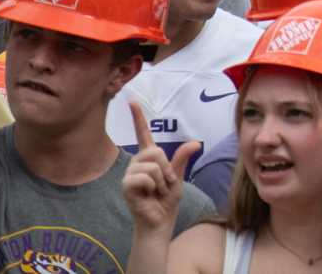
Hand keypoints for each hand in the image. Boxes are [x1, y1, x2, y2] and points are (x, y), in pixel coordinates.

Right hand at [121, 99, 200, 231]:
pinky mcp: (126, 185)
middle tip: (165, 183)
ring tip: (156, 190)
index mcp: (149, 158)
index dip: (137, 117)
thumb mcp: (179, 176)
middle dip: (167, 168)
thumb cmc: (167, 199)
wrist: (161, 220)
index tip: (132, 100)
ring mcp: (129, 174)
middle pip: (155, 151)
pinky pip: (144, 176)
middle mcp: (137, 163)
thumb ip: (182, 159)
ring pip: (152, 165)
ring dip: (161, 180)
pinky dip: (152, 186)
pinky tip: (148, 195)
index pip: (142, 133)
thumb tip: (195, 143)